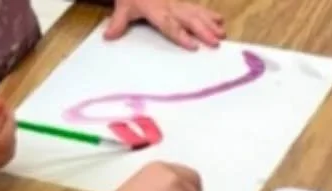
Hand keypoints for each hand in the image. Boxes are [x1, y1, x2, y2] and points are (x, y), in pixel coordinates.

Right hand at [0, 92, 16, 174]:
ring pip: (6, 151)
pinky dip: (9, 148)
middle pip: (2, 141)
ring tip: (7, 126)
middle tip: (10, 117)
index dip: (2, 114)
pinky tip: (4, 139)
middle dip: (10, 126)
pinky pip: (4, 160)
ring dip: (11, 137)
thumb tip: (3, 106)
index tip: (4, 108)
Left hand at [103, 0, 224, 49]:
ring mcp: (177, 3)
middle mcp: (169, 6)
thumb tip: (108, 36)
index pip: (170, 24)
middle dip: (203, 30)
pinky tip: (220, 20)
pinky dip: (209, 14)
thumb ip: (118, 22)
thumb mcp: (123, 6)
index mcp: (156, 10)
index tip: (193, 46)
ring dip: (209, 23)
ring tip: (222, 34)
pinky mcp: (180, 2)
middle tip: (216, 42)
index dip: (181, 35)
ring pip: (196, 13)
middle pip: (188, 19)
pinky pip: (196, 7)